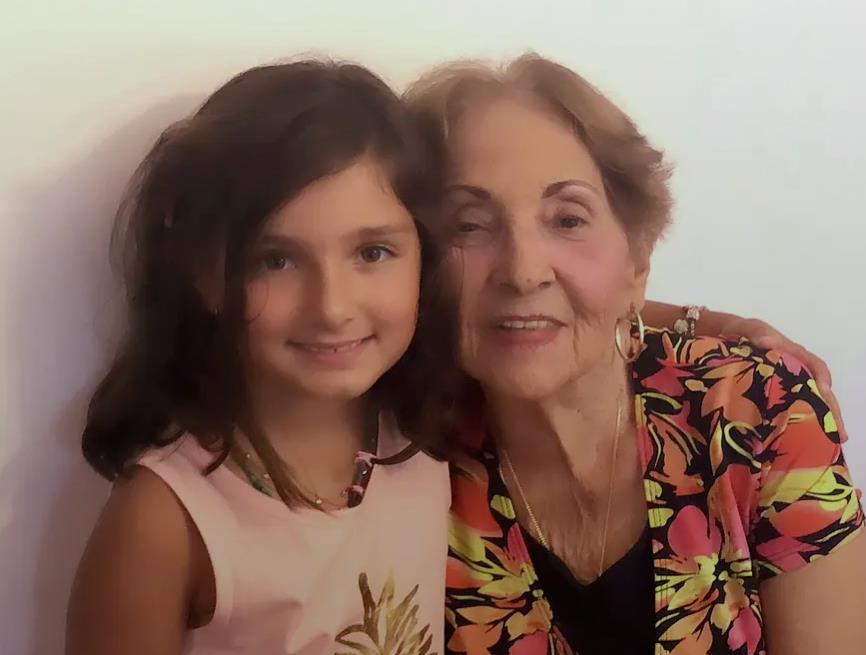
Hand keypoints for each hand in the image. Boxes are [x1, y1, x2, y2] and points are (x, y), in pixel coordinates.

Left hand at [720, 317, 846, 440]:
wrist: (725, 339)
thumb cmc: (741, 333)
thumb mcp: (747, 329)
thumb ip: (756, 333)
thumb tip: (766, 342)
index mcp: (793, 354)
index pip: (815, 366)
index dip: (822, 379)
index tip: (825, 392)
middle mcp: (795, 372)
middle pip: (819, 391)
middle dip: (831, 412)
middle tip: (839, 434)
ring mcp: (786, 385)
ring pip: (809, 404)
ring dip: (820, 422)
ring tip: (829, 444)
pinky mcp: (774, 396)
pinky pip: (790, 410)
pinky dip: (798, 424)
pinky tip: (800, 442)